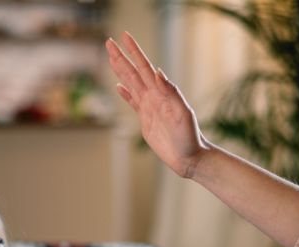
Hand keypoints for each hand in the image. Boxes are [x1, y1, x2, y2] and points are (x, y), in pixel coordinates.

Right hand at [106, 32, 209, 177]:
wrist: (190, 157)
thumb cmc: (190, 137)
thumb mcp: (183, 114)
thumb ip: (172, 93)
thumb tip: (158, 73)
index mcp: (162, 93)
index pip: (145, 68)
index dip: (134, 52)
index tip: (124, 37)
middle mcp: (154, 97)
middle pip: (134, 72)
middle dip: (121, 57)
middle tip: (108, 42)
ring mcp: (149, 107)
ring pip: (131, 84)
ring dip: (121, 71)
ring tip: (111, 57)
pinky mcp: (146, 120)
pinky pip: (133, 102)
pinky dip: (125, 93)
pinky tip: (118, 86)